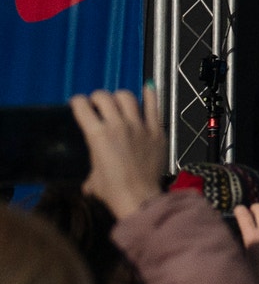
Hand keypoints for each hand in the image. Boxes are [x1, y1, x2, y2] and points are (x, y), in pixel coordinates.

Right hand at [72, 87, 165, 220]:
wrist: (139, 196)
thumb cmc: (112, 190)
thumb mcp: (92, 181)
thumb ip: (90, 173)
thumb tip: (89, 183)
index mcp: (97, 135)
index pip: (82, 108)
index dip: (77, 102)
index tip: (76, 103)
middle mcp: (117, 125)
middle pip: (104, 97)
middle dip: (97, 97)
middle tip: (96, 103)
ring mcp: (139, 126)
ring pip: (127, 98)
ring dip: (119, 96)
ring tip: (117, 100)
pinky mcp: (156, 130)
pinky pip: (154, 106)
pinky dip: (150, 95)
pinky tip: (148, 88)